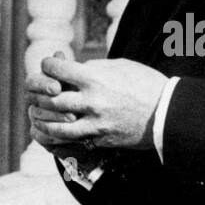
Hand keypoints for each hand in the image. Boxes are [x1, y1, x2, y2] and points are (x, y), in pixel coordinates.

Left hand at [27, 53, 168, 151]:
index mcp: (94, 77)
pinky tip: (48, 131)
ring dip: (42, 118)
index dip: (47, 65)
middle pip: (51, 97)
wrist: (168, 113)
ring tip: (36, 113)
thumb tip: (75, 67)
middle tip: (36, 91)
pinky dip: (55, 135)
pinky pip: (71, 139)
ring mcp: (95, 122)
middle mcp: (91, 100)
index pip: (56, 69)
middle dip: (38, 93)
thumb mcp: (119, 66)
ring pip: (56, 123)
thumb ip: (94, 67)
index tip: (48, 66)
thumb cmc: (146, 84)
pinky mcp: (101, 138)